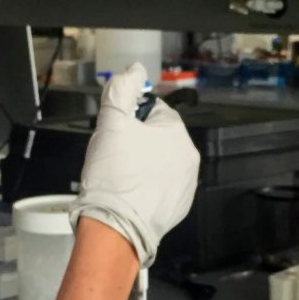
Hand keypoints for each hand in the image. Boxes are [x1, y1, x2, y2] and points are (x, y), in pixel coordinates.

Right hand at [70, 64, 199, 266]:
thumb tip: (135, 70)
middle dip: (136, 143)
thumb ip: (122, 90)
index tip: (116, 135)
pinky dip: (147, 187)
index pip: (153, 110)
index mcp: (176, 133)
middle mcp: (188, 157)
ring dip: (142, 165)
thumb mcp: (110, 123)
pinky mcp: (178, 207)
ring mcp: (186, 185)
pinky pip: (161, 187)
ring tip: (120, 178)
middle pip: (157, 137)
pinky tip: (130, 194)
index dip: (129, 119)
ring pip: (159, 162)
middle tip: (115, 158)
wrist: (114, 229)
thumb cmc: (112, 177)